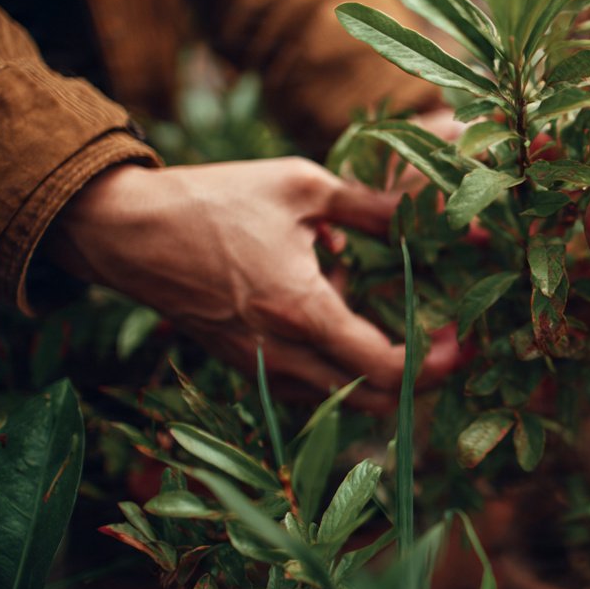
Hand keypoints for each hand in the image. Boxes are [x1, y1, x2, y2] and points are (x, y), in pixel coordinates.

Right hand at [46, 157, 457, 410]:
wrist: (126, 230)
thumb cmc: (214, 200)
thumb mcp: (303, 188)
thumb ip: (376, 208)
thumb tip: (444, 216)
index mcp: (301, 311)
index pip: (386, 368)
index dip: (435, 364)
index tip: (463, 342)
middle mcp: (280, 354)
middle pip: (371, 400)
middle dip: (418, 380)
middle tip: (445, 343)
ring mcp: (257, 368)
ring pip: (338, 397)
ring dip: (375, 371)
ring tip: (390, 319)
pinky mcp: (242, 366)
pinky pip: (307, 386)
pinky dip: (336, 365)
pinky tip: (334, 314)